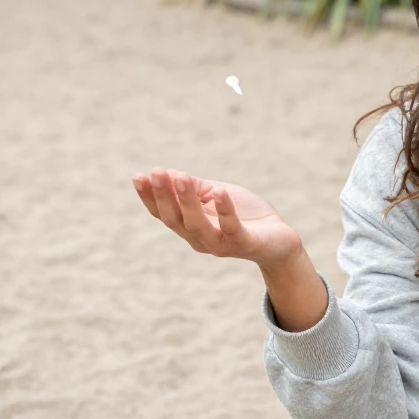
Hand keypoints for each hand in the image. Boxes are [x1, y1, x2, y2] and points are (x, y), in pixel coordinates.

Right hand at [132, 168, 302, 266]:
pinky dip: (225, 210)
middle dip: (164, 196)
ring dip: (187, 201)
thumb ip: (195, 188)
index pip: (163, 213)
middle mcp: (200, 239)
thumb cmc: (245, 215)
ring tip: (181, 178)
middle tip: (156, 173)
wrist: (280, 240)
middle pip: (175, 220)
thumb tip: (170, 173)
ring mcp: (221, 244)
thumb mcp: (217, 195)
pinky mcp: (244, 244)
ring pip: (197, 225)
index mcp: (190, 227)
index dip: (149, 197)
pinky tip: (219, 192)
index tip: (138, 176)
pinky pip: (231, 228)